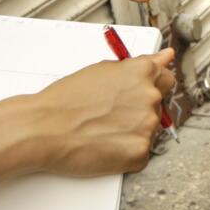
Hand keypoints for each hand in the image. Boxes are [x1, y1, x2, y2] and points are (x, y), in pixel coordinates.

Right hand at [20, 51, 174, 176]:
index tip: (144, 91)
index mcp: (142, 73)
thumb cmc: (65, 100)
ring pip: (149, 130)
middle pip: (158, 106)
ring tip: (101, 129)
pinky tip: (104, 145)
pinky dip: (125, 153)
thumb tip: (164, 56)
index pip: (166, 77)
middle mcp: (150, 97)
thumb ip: (139, 64)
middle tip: (111, 115)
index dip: (153, 85)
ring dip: (132, 131)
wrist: (43, 129)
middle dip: (139, 110)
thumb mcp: (102, 69)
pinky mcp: (139, 153)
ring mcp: (147, 126)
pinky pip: (140, 153)